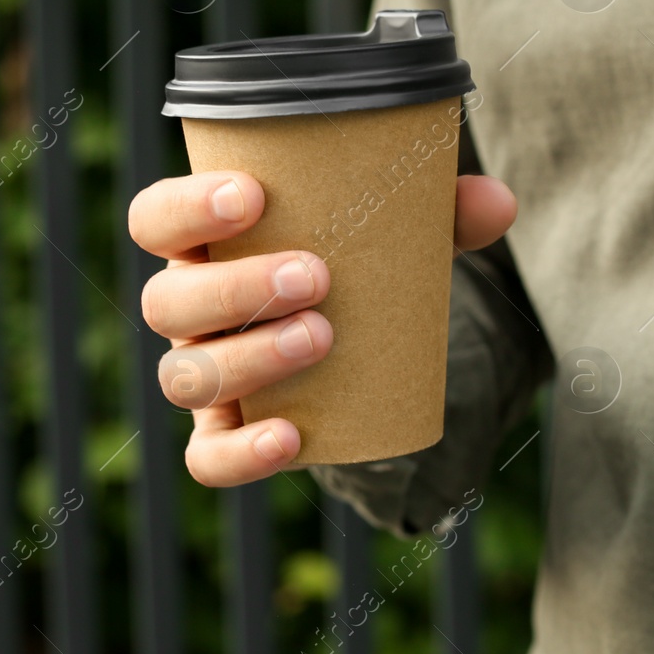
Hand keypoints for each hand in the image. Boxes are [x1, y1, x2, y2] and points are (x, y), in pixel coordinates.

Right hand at [129, 170, 516, 486]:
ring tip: (322, 337)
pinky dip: (242, 453)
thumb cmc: (358, 262)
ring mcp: (202, 373)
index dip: (185, 208)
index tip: (252, 194)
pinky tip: (290, 436)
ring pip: (184, 375)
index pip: (154, 218)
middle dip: (236, 288)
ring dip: (248, 357)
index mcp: (204, 242)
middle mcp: (187, 308)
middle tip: (316, 276)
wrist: (362, 341)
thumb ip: (444, 211)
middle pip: (167, 301)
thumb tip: (499, 203)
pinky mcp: (226, 434)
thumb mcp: (395, 229)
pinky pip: (207, 459)